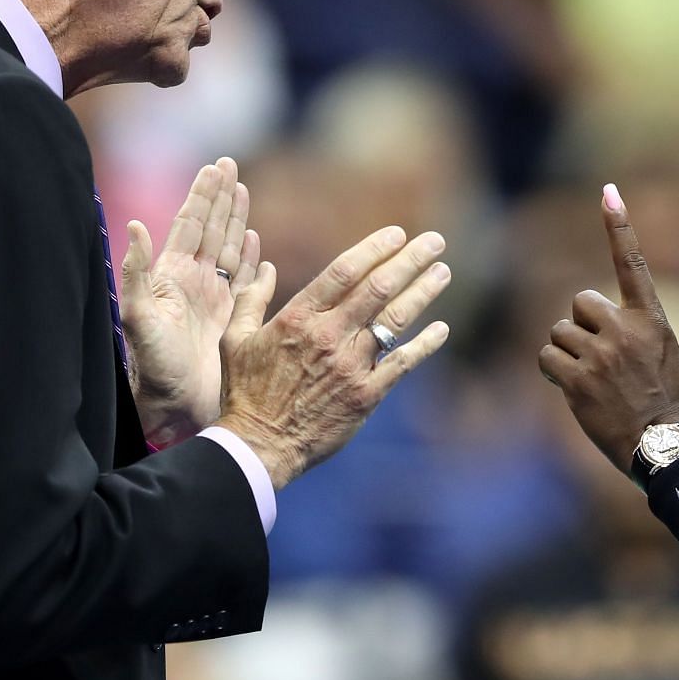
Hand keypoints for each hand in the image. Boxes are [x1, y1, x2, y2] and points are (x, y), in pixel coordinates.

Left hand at [119, 157, 255, 446]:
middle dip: (222, 197)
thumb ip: (136, 273)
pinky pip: (247, 283)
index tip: (215, 166)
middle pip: (212, 228)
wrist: (171, 407)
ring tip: (244, 193)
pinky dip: (255, 263)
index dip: (203, 195)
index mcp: (175, 275)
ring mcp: (214, 300)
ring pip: (231, 249)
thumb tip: (133, 226)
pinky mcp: (231, 320)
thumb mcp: (137, 317)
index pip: (191, 224)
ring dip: (237, 221)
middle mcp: (195, 282)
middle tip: (230, 166)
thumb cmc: (151, 366)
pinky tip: (260, 247)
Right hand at [216, 224, 451, 488]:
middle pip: (379, 287)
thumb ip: (251, 298)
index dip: (374, 248)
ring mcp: (350, 366)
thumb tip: (265, 265)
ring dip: (424, 292)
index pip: (344, 270)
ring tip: (443, 272)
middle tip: (435, 241)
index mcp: (299, 318)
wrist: (258, 446)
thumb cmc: (244, 391)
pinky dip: (425, 344)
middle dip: (411, 259)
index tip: (397, 233)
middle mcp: (329, 336)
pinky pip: (402, 363)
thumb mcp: (235, 339)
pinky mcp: (365, 395)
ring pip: (395, 319)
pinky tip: (441, 328)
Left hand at [538, 184, 678, 472]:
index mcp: (651, 318)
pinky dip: (554, 371)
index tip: (608, 192)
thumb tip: (592, 315)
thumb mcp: (663, 350)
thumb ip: (632, 326)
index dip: (619, 226)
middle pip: (579, 302)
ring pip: (559, 332)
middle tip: (599, 357)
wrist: (663, 444)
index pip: (632, 263)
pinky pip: (548, 358)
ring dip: (567, 352)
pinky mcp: (578, 379)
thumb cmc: (665, 399)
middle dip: (581, 326)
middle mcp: (624, 329)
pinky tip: (572, 387)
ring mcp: (600, 354)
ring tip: (590, 378)